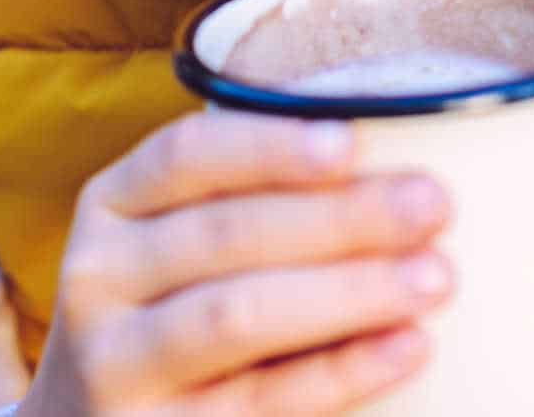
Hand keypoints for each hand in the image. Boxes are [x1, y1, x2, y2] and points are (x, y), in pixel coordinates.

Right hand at [20, 109, 452, 415]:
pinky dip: (343, 371)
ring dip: (349, 291)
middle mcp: (97, 278)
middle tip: (434, 203)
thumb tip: (398, 150)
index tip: (351, 142)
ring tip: (436, 275)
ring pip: (239, 316)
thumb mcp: (182, 235)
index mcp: (111, 202)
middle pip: (227, 234)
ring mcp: (116, 367)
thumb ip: (256, 193)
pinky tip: (408, 346)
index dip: (270, 144)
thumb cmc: (178, 300)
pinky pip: (262, 401)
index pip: (187, 155)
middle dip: (341, 216)